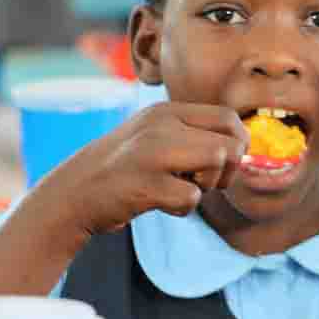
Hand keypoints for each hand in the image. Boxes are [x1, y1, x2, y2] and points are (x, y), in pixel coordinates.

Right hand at [42, 103, 248, 237]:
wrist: (73, 193)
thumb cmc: (124, 168)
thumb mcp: (155, 136)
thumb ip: (194, 135)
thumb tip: (245, 147)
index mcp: (166, 111)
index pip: (229, 118)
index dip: (239, 143)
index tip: (226, 163)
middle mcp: (160, 126)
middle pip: (231, 143)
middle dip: (229, 169)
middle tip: (205, 181)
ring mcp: (151, 153)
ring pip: (218, 161)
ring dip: (208, 185)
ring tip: (183, 188)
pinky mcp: (145, 185)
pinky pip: (192, 198)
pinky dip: (182, 207)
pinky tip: (161, 203)